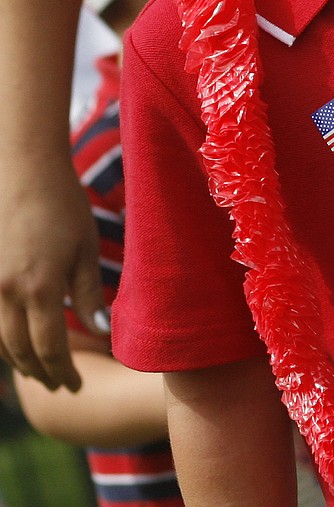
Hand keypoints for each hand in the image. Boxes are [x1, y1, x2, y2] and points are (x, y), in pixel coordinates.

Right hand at [0, 157, 106, 390]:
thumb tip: (101, 334)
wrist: (26, 170)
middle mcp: (8, 292)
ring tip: (42, 372)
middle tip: (62, 386)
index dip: (64, 373)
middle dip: (43, 374)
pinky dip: (3, 341)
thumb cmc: (64, 206)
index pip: (50, 349)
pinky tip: (18, 345)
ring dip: (20, 362)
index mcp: (41, 287)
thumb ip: (90, 294)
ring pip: (0, 342)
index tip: (77, 386)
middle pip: (22, 352)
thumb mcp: (85, 248)